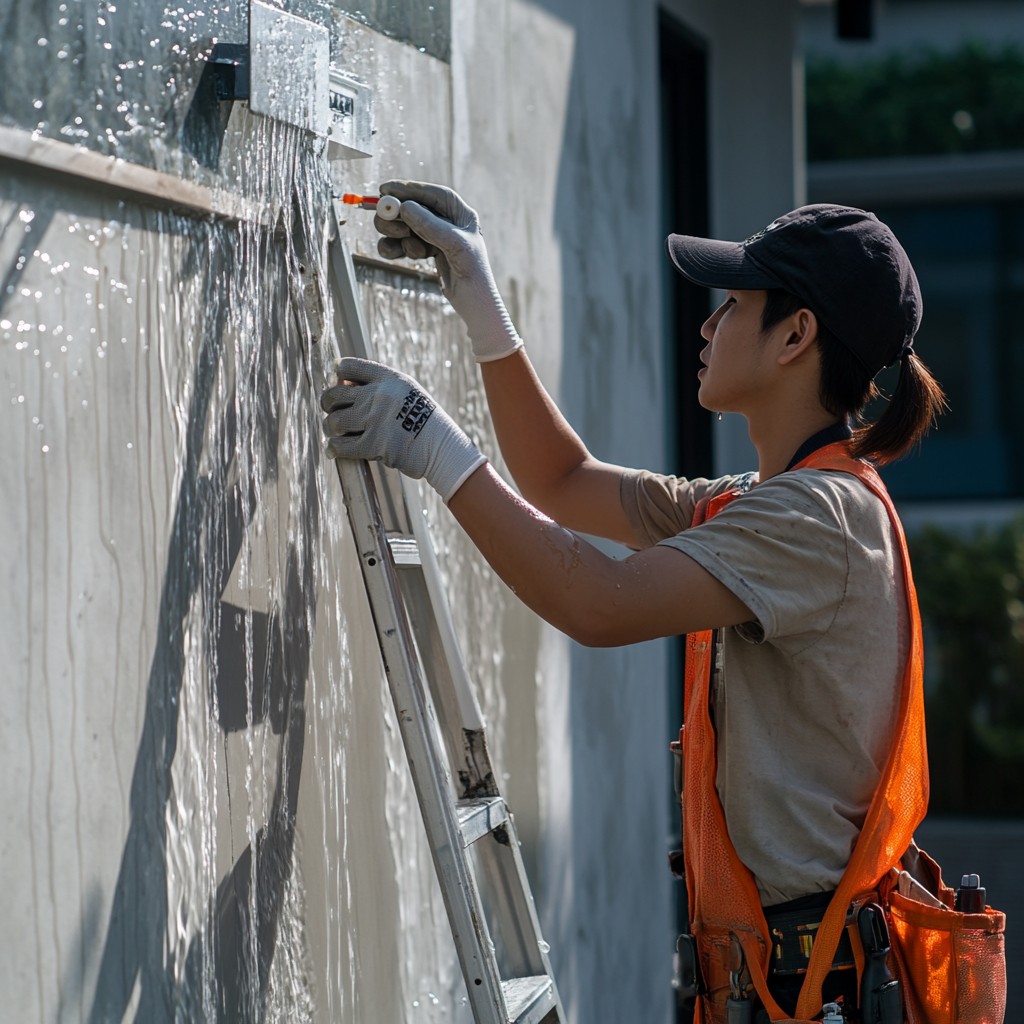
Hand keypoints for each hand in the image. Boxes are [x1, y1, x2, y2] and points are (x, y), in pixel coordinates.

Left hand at [321, 357, 486, 502]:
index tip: (337, 383)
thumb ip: (378, 386)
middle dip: (328, 403)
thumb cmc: (422, 421)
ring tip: (334, 431)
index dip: (337, 374)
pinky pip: (342, 446)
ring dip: (330, 427)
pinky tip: (333, 449)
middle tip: (331, 410)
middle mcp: (379, 395)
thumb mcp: (406, 392)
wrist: (442, 448)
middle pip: (335, 394)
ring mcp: (376, 420)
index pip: (348, 367)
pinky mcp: (375, 445)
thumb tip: (339, 385)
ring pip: (335, 421)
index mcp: (389, 378)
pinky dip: (334, 448)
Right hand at [373, 180, 523, 362]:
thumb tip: (405, 207)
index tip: (386, 189)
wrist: (474, 302)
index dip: (409, 189)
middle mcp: (446, 222)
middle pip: (411, 207)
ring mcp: (433, 237)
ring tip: (411, 250)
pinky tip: (398, 256)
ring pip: (402, 226)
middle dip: (397, 215)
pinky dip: (395, 249)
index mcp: (460, 213)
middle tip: (391, 225)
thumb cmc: (474, 271)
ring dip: (397, 235)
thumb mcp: (454, 244)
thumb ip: (430, 225)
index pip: (432, 194)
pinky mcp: (425, 251)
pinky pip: (400, 244)